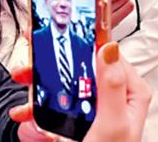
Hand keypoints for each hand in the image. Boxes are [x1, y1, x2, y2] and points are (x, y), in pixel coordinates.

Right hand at [10, 43, 151, 141]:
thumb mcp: (114, 122)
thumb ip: (112, 86)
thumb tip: (110, 49)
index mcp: (130, 91)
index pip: (109, 56)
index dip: (86, 42)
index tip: (64, 33)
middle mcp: (113, 97)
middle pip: (82, 68)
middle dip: (55, 65)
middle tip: (33, 63)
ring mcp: (93, 111)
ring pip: (64, 87)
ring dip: (42, 88)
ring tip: (26, 89)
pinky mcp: (76, 124)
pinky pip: (55, 110)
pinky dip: (37, 112)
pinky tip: (28, 115)